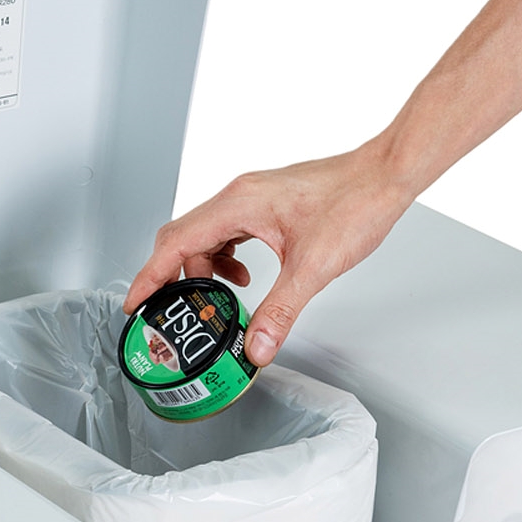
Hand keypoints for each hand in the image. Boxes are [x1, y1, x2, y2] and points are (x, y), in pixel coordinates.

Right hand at [123, 145, 407, 365]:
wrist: (386, 174)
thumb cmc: (355, 202)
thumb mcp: (313, 268)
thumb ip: (280, 311)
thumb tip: (257, 346)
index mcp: (238, 203)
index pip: (175, 242)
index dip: (150, 275)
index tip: (135, 303)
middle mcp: (239, 195)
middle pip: (184, 237)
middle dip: (174, 277)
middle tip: (172, 311)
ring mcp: (253, 197)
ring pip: (207, 234)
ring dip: (204, 269)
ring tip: (218, 301)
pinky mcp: (268, 204)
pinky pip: (230, 231)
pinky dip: (227, 257)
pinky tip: (246, 278)